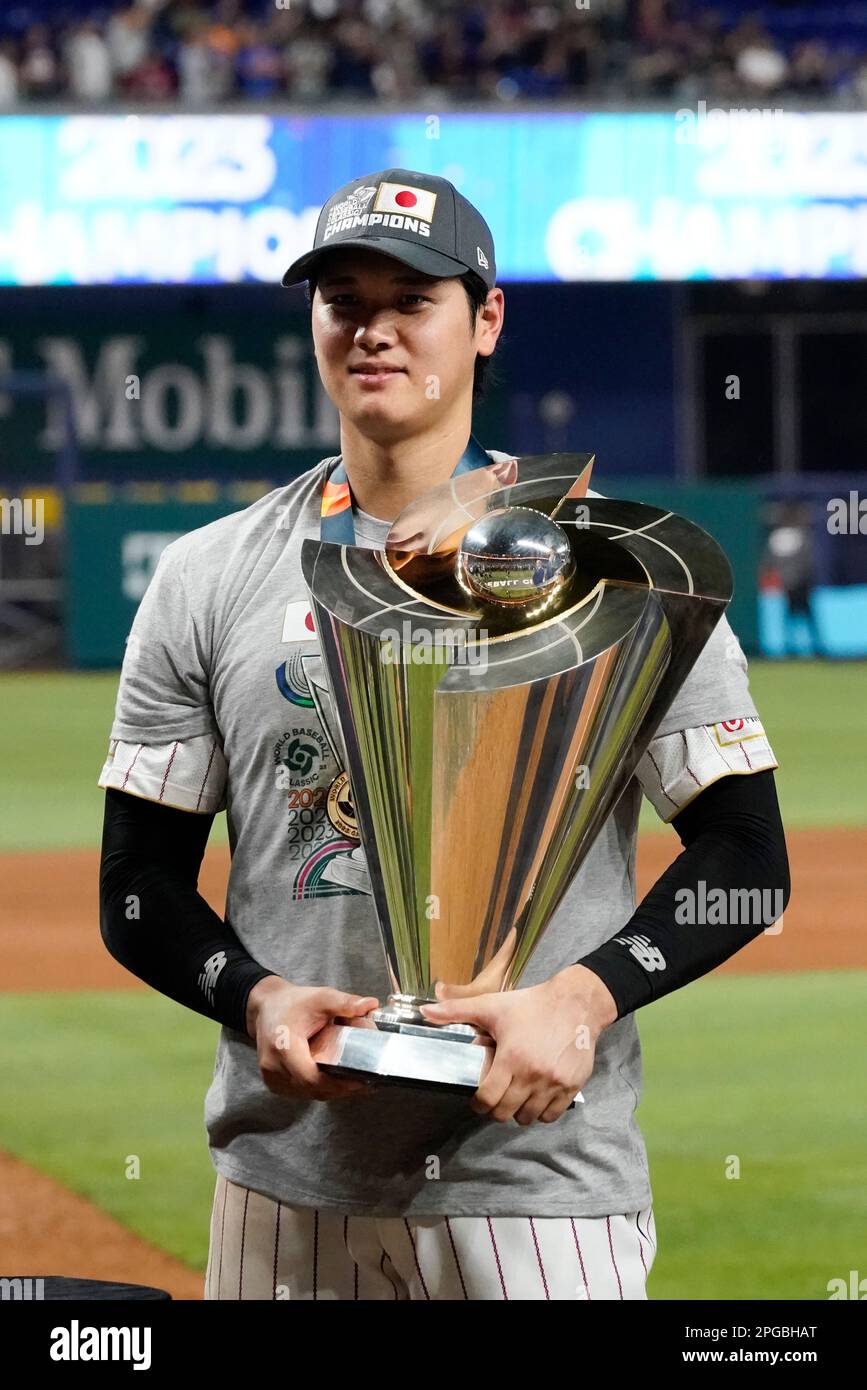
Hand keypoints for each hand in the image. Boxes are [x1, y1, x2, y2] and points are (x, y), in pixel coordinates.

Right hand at [246, 975, 379, 1102]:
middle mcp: (273, 1067)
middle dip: (339, 1088)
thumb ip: (345, 1003)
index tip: (359, 1082)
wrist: (267, 1007)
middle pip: (312, 1089)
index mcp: (283, 1047)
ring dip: (330, 1090)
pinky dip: (318, 1088)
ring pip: (307, 1094)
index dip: (336, 1084)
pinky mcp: (274, 1083)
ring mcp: (271, 1077)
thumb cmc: (292, 1003)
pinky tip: (335, 1080)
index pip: (310, 1078)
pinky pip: (301, 1092)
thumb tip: (370, 1006)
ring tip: (354, 1081)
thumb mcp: (321, 997)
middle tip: (365, 1083)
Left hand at [419, 965, 617, 1125]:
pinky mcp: (572, 1086)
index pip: (488, 1098)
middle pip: (506, 1112)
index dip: (478, 1104)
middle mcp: (533, 1074)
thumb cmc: (531, 1005)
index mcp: (511, 1057)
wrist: (575, 1003)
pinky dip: (541, 1112)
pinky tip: (535, 1098)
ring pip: (529, 1117)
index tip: (478, 1100)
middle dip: (496, 1110)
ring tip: (515, 1098)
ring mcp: (555, 1082)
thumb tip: (424, 1011)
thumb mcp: (492, 1005)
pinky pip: (552, 1115)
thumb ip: (456, 1010)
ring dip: (518, 1112)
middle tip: (495, 1099)